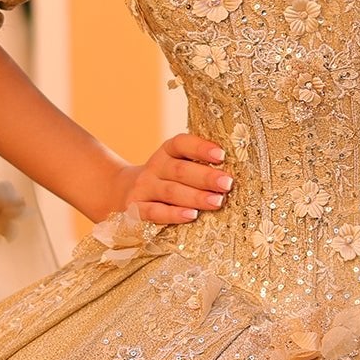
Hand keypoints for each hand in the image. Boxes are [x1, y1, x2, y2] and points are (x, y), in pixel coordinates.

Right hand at [106, 134, 233, 225]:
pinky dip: (173, 214)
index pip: (181, 143)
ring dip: (196, 197)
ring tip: (217, 201)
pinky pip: (154, 212)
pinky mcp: (135, 209)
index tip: (221, 155)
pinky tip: (190, 216)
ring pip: (171, 191)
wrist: (123, 193)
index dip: (200, 147)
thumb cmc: (167, 180)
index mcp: (167, 152)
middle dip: (206, 177)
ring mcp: (144, 188)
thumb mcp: (177, 166)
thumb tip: (236, 171)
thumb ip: (200, 166)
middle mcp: (154, 167)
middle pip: (180, 169)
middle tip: (227, 183)